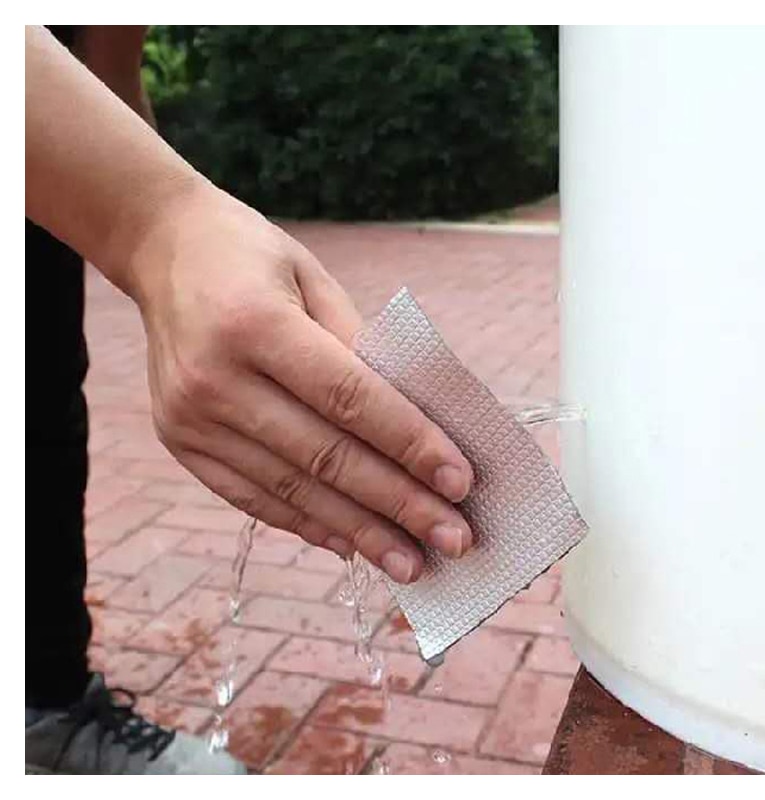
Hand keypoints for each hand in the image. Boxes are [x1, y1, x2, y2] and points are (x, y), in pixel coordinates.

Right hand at [130, 183, 473, 582]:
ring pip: (292, 488)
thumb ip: (359, 349)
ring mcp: (190, 420)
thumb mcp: (313, 281)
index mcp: (253, 324)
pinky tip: (351, 546)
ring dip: (359, 531)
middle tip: (454, 539)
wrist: (163, 253)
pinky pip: (253, 498)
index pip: (349, 397)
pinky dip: (307, 524)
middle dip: (398, 503)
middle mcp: (214, 379)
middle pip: (325, 455)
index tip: (460, 482)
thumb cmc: (253, 258)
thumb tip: (417, 425)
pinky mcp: (182, 445)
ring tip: (412, 563)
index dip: (410, 443)